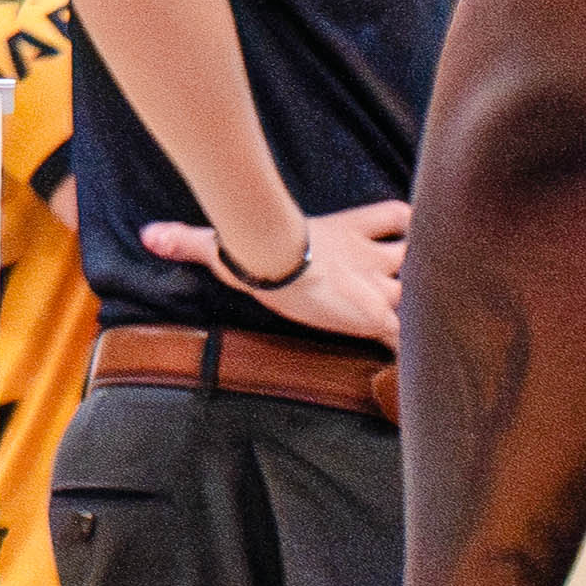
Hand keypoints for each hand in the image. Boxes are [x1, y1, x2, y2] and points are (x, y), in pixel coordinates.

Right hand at [147, 196, 410, 341]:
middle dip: (427, 264)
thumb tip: (150, 234)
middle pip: (418, 255)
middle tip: (432, 276)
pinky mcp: (379, 315)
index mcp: (346, 234)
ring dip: (429, 306)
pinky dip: (413, 350)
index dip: (407, 221)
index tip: (412, 225)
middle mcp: (369, 259)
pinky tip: (419, 368)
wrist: (280, 265)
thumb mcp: (225, 246)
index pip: (395, 217)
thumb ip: (192, 241)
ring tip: (436, 325)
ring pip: (425, 292)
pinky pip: (409, 336)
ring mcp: (378, 287)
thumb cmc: (258, 251)